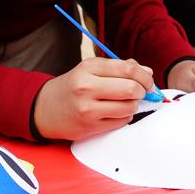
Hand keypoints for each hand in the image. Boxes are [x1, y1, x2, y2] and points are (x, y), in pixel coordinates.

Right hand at [32, 57, 152, 140]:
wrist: (45, 108)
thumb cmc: (73, 86)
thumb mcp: (91, 69)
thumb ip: (120, 67)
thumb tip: (148, 72)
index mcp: (89, 67)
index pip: (128, 69)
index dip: (144, 76)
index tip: (148, 81)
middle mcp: (87, 87)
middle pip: (131, 88)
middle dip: (143, 91)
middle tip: (142, 92)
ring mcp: (87, 108)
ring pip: (128, 107)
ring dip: (133, 105)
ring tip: (126, 102)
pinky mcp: (89, 126)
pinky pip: (121, 121)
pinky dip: (124, 116)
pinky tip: (115, 112)